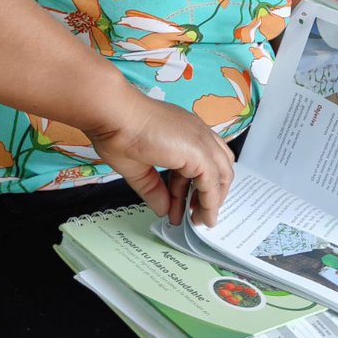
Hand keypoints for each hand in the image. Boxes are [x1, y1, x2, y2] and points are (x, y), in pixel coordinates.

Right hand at [88, 97, 234, 227]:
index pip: (203, 159)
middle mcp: (198, 133)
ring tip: (198, 220)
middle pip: (220, 166)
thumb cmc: (119, 132)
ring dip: (213, 200)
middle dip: (210, 193)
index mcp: (185, 131)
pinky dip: (209, 202)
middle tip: (195, 214)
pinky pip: (212, 183)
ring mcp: (201, 140)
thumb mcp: (140, 168)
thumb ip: (155, 190)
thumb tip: (164, 209)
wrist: (115, 117)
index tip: (183, 203)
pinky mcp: (200, 152)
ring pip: (222, 174)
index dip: (195, 184)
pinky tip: (200, 216)